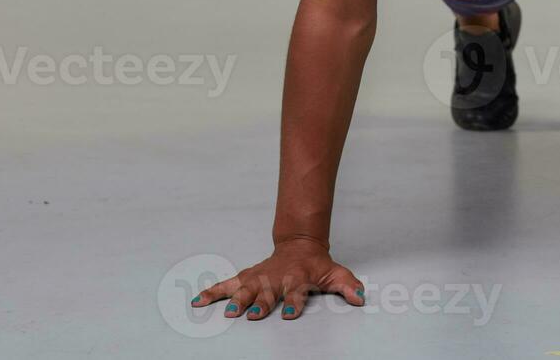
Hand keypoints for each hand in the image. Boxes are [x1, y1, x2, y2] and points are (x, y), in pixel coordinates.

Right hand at [190, 238, 364, 320]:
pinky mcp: (246, 277)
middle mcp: (275, 278)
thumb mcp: (335, 273)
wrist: (299, 245)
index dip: (295, 302)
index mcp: (296, 278)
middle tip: (255, 315)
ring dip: (236, 299)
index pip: (296, 291)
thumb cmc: (316, 265)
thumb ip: (347, 285)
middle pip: (267, 292)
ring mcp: (259, 277)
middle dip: (261, 303)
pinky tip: (198, 301)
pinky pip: (227, 284)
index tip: (291, 314)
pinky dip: (212, 292)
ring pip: (244, 288)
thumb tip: (361, 297)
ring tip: (227, 312)